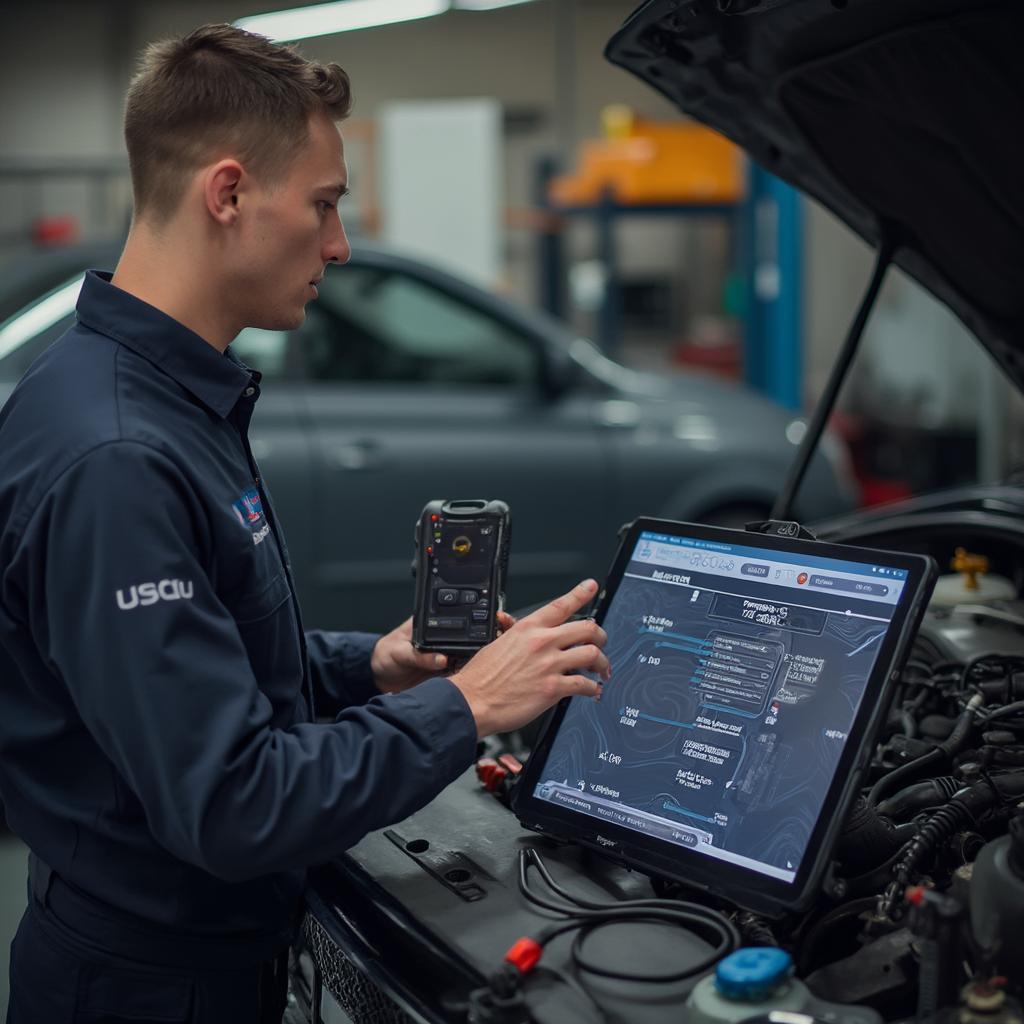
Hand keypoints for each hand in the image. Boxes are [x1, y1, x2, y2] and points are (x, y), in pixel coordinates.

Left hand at [370, 612, 516, 693]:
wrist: (380, 677)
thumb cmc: (387, 654)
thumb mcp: (399, 651)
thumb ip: (418, 655)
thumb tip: (440, 659)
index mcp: (435, 625)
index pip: (462, 618)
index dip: (479, 620)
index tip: (492, 626)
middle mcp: (446, 639)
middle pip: (475, 637)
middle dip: (490, 639)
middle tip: (497, 646)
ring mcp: (449, 656)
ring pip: (474, 656)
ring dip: (483, 660)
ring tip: (491, 664)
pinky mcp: (448, 674)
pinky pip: (465, 674)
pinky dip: (472, 678)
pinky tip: (478, 681)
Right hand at [449, 579, 609, 736]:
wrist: (472, 701)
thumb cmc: (481, 676)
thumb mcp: (497, 643)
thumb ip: (516, 635)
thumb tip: (517, 628)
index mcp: (528, 628)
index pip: (561, 605)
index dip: (580, 593)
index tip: (591, 586)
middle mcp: (542, 642)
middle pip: (586, 629)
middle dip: (600, 636)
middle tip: (601, 643)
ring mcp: (549, 665)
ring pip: (592, 654)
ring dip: (602, 663)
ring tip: (602, 670)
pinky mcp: (553, 689)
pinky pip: (584, 684)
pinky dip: (593, 688)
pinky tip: (592, 690)